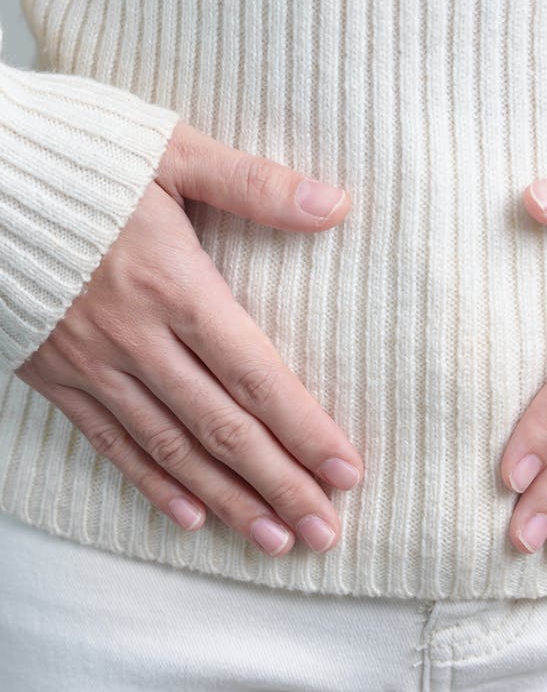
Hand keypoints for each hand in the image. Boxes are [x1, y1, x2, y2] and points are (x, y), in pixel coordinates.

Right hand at [14, 121, 362, 557]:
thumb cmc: (78, 156)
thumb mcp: (171, 151)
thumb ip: (252, 183)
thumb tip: (335, 203)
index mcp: (174, 285)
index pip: (255, 375)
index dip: (304, 430)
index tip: (347, 474)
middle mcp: (136, 337)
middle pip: (221, 426)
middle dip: (278, 483)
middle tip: (325, 532)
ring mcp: (92, 362)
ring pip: (170, 447)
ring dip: (226, 499)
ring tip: (274, 540)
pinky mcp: (53, 373)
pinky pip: (109, 440)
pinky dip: (151, 482)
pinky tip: (189, 516)